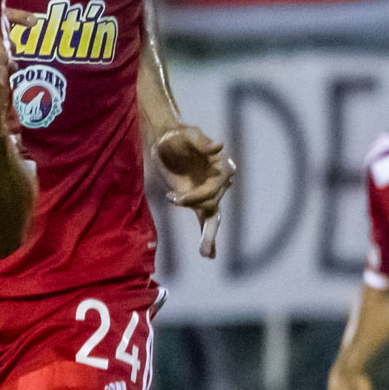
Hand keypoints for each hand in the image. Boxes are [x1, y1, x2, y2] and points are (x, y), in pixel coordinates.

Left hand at [153, 127, 235, 256]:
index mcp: (222, 167)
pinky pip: (204, 220)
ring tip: (207, 254)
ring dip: (209, 236)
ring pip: (213, 218)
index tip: (175, 198)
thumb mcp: (188, 134)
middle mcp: (219, 183)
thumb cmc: (178, 135)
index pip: (214, 189)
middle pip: (215, 206)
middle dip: (209, 228)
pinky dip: (208, 236)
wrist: (166, 140)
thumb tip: (220, 146)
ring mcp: (207, 193)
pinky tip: (209, 254)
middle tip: (204, 248)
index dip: (197, 196)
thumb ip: (202, 142)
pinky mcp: (195, 200)